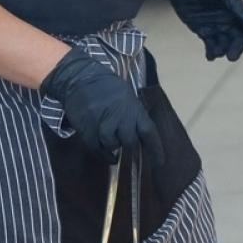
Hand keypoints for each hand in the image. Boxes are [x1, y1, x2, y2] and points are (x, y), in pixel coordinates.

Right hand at [40, 48, 166, 171]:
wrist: (82, 78)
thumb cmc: (108, 88)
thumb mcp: (128, 97)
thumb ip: (135, 116)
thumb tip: (142, 135)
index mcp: (134, 109)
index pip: (149, 132)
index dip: (156, 150)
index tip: (160, 164)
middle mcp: (120, 117)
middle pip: (130, 142)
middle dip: (131, 148)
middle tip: (129, 150)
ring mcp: (102, 123)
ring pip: (112, 145)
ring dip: (113, 148)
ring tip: (113, 146)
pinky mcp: (87, 128)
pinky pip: (96, 147)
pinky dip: (101, 154)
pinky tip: (106, 154)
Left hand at [149, 0, 242, 62]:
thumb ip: (234, 4)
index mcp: (236, 11)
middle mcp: (228, 20)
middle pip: (238, 41)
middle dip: (236, 50)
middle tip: (231, 57)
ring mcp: (215, 26)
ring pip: (224, 45)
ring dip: (222, 51)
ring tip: (215, 52)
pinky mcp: (201, 30)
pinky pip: (210, 44)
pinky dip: (211, 52)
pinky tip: (210, 56)